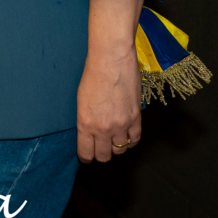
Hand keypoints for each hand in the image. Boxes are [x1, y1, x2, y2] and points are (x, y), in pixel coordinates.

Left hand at [78, 0, 144, 162]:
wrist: (111, 61)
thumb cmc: (91, 76)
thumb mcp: (81, 101)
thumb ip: (86, 121)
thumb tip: (90, 133)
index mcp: (85, 124)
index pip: (86, 152)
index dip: (86, 157)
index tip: (87, 155)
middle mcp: (103, 128)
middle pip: (104, 156)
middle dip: (101, 154)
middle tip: (100, 148)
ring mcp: (121, 125)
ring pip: (120, 150)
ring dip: (116, 147)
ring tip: (113, 140)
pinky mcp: (136, 119)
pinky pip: (135, 140)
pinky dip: (131, 141)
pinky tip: (126, 136)